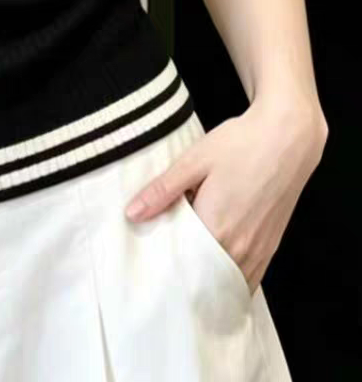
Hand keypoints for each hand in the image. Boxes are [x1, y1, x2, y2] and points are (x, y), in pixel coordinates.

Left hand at [123, 101, 327, 294]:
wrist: (288, 138)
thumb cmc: (240, 144)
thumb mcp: (194, 161)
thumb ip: (163, 190)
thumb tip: (132, 214)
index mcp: (216, 228)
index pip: (182, 264)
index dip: (164, 266)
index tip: (150, 261)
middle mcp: (241, 248)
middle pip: (205, 278)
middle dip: (185, 276)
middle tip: (164, 265)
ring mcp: (259, 250)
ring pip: (228, 281)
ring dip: (209, 281)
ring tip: (187, 268)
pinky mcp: (272, 246)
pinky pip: (249, 276)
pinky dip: (231, 278)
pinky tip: (217, 267)